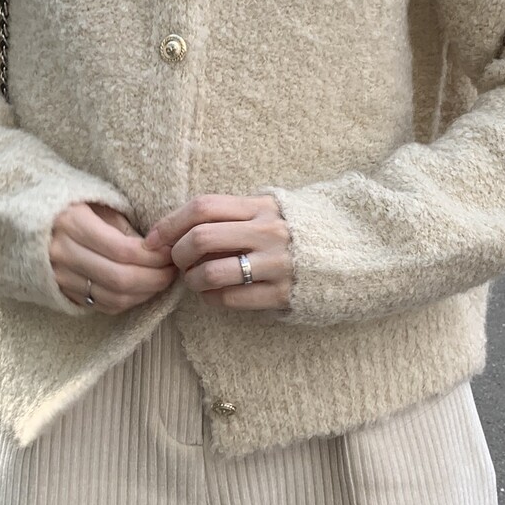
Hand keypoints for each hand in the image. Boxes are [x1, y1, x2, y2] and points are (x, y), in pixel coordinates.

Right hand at [50, 201, 177, 312]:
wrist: (29, 222)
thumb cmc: (73, 207)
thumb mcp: (98, 205)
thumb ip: (125, 227)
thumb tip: (158, 250)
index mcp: (72, 224)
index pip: (122, 250)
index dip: (153, 256)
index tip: (170, 252)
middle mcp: (62, 254)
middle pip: (120, 279)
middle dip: (154, 278)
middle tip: (173, 270)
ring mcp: (60, 277)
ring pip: (112, 297)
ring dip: (145, 293)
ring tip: (162, 280)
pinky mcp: (62, 292)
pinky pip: (101, 305)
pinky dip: (128, 301)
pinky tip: (142, 289)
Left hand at [144, 194, 292, 312]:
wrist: (350, 256)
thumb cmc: (295, 233)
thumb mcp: (269, 211)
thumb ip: (232, 214)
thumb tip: (179, 227)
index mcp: (260, 206)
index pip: (203, 206)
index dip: (170, 223)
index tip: (154, 239)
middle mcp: (268, 231)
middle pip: (200, 238)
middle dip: (177, 254)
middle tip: (177, 262)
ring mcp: (276, 263)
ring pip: (211, 273)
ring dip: (192, 280)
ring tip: (195, 281)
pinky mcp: (282, 293)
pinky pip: (232, 298)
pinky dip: (212, 299)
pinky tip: (214, 295)